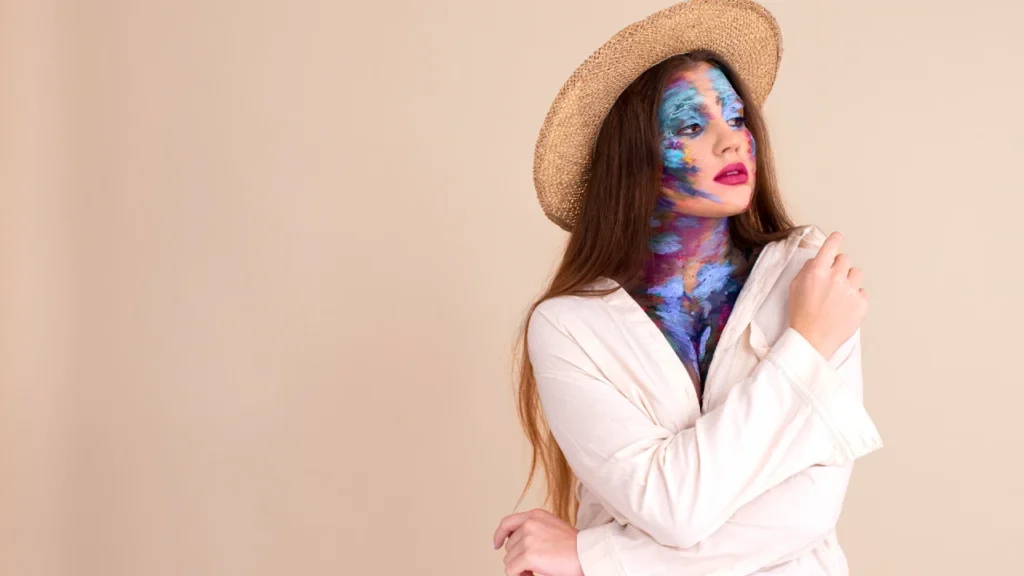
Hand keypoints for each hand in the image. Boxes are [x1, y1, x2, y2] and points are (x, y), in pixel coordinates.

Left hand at [492, 508, 582, 575]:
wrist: (588, 554)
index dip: (499, 535)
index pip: (507, 522)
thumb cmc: (576, 546)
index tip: (496, 544)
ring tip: (535, 570)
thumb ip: (534, 530)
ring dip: (519, 568)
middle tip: (532, 566)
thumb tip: (517, 544)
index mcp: (535, 515)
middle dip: (517, 558)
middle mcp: (529, 524)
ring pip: (508, 559)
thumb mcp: (552, 527)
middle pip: (508, 546)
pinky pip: (511, 570)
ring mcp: (528, 539)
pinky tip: (532, 575)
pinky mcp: (528, 555)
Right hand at [789, 230, 868, 359]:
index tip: (838, 236)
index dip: (835, 239)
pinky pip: (862, 292)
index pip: (831, 246)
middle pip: (845, 259)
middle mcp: (836, 277)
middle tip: (832, 280)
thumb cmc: (801, 314)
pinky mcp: (861, 304)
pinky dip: (855, 297)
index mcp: (818, 271)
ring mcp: (850, 291)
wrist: (812, 339)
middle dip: (839, 266)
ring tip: (840, 293)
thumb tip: (818, 260)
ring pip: (857, 273)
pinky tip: (844, 306)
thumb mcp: (795, 287)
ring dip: (849, 279)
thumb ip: (808, 269)